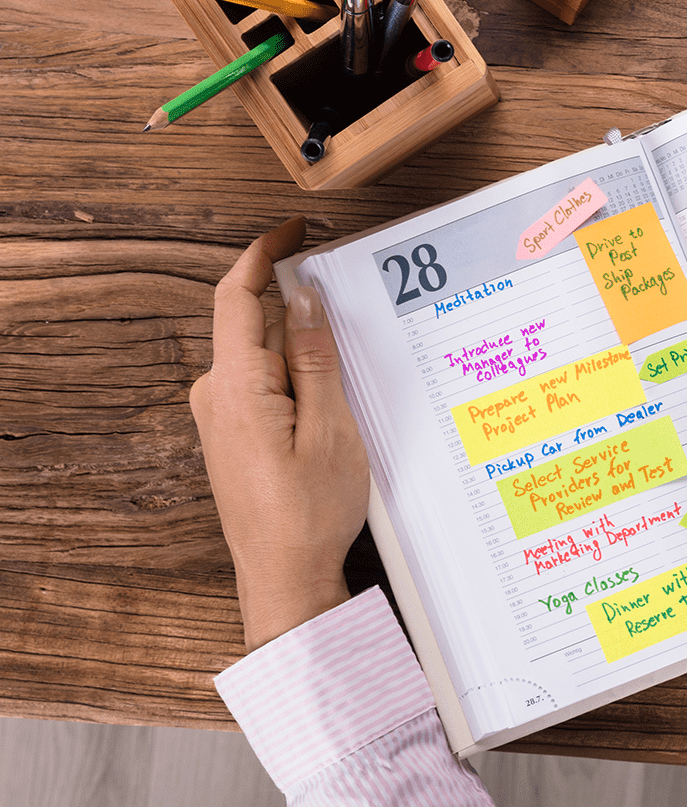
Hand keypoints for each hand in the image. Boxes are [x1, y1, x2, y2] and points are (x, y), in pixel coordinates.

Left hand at [189, 218, 369, 648]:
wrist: (284, 578)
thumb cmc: (309, 512)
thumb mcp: (331, 426)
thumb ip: (314, 356)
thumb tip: (304, 298)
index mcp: (235, 387)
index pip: (237, 296)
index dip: (262, 253)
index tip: (291, 229)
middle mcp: (216, 397)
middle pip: (256, 326)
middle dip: (303, 318)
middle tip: (351, 325)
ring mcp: (219, 418)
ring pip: (264, 359)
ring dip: (305, 358)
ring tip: (348, 389)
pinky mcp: (231, 435)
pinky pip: (263, 386)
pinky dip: (298, 381)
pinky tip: (331, 407)